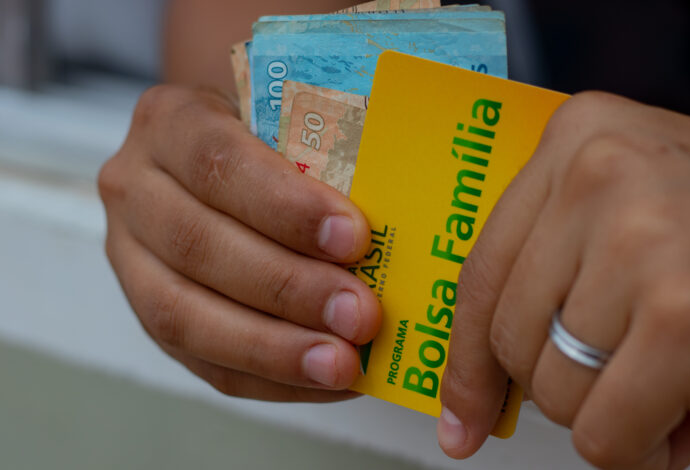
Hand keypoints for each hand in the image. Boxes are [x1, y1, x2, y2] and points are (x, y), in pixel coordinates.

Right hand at [99, 86, 380, 401]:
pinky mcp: (151, 314)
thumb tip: (407, 196)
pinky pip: (203, 362)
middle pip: (199, 246)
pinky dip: (270, 379)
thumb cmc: (272, 131)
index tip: (354, 239)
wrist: (225, 154)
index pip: (219, 164)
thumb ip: (330, 138)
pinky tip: (327, 381)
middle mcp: (136, 188)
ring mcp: (132, 258)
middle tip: (361, 314)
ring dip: (272, 349)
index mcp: (171, 121)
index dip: (284, 207)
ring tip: (342, 365)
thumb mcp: (292, 110)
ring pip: (185, 316)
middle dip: (288, 288)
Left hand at [438, 91, 689, 468]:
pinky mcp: (684, 317)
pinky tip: (687, 417)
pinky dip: (641, 450)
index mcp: (580, 137)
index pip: (482, 270)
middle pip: (513, 336)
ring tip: (669, 384)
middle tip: (620, 376)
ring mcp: (641, 242)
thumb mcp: (641, 203)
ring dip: (611, 412)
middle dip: (561, 383)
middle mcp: (599, 175)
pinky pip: (605, 432)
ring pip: (556, 391)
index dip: (466, 356)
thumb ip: (560, 258)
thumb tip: (481, 371)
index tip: (462, 410)